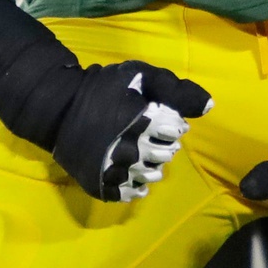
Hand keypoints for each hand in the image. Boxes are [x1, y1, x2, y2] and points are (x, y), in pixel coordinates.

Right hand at [0, 0, 212, 201]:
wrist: (58, 108)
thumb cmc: (101, 87)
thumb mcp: (139, 75)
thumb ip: (175, 88)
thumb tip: (209, 106)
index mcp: (144, 119)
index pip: (175, 130)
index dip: (171, 123)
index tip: (162, 118)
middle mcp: (132, 147)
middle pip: (164, 154)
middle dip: (163, 145)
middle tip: (151, 136)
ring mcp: (115, 169)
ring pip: (149, 175)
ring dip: (152, 165)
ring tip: (143, 154)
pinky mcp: (101, 183)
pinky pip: (128, 192)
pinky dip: (135, 186)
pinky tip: (134, 176)